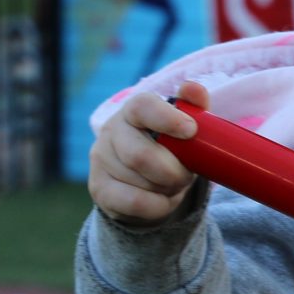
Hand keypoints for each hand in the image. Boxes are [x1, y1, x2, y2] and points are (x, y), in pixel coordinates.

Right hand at [88, 79, 207, 227]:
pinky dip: (159, 205)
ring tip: (173, 184)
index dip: (166, 118)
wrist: (146, 183)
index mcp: (134, 110)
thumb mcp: (186, 127)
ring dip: (168, 188)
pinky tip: (164, 200)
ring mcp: (101, 160)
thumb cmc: (170, 148)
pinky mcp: (99, 189)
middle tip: (188, 174)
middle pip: (140, 154)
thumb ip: (193, 106)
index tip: (191, 131)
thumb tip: (193, 88)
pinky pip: (135, 202)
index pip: (142, 106)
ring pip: (140, 181)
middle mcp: (111, 131)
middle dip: (174, 171)